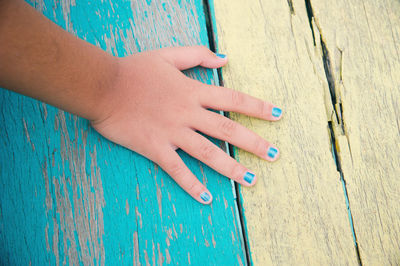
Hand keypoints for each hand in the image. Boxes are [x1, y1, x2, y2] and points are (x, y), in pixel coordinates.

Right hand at [91, 46, 281, 203]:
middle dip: (254, 143)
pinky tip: (206, 198)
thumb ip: (198, 55)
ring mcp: (172, 133)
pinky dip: (191, 184)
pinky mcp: (155, 148)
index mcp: (192, 91)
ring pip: (208, 153)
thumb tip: (224, 58)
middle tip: (275, 155)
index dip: (257, 107)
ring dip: (231, 168)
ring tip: (251, 180)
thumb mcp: (168, 55)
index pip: (233, 100)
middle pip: (228, 130)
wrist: (102, 86)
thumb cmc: (134, 69)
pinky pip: (177, 170)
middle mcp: (188, 114)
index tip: (277, 115)